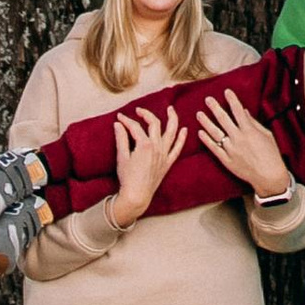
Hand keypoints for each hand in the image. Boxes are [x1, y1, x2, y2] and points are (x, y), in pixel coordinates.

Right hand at [106, 101, 187, 227]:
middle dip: (146, 114)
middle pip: (154, 124)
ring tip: (171, 108)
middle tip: (139, 111)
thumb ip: (121, 138)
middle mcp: (157, 147)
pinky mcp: (168, 163)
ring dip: (172, 119)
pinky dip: (182, 138)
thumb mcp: (122, 157)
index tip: (119, 117)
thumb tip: (118, 124)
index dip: (126, 120)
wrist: (137, 196)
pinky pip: (178, 148)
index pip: (135, 127)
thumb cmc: (127, 178)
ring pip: (171, 132)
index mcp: (145, 145)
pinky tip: (185, 129)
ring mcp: (164, 154)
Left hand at [196, 86, 292, 199]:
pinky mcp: (226, 160)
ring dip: (206, 122)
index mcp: (249, 131)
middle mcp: (238, 138)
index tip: (226, 91)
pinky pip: (214, 148)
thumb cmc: (271, 154)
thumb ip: (253, 123)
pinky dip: (206, 140)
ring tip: (199, 114)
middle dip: (215, 107)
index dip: (232, 100)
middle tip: (207, 99)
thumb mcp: (266, 135)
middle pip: (223, 119)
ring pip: (215, 133)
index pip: (238, 111)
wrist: (268, 176)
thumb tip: (243, 111)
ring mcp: (231, 150)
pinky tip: (200, 132)